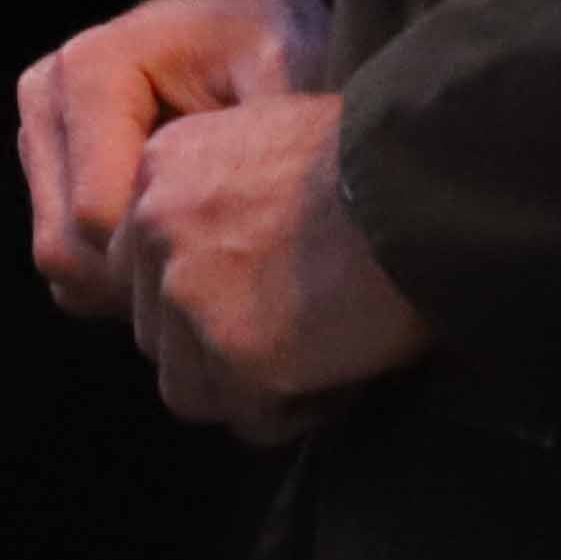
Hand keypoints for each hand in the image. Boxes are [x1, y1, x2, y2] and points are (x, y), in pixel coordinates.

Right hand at [20, 0, 328, 317]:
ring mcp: (38, 134)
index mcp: (90, 72)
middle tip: (219, 275)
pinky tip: (173, 251)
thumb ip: (263, 139)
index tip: (232, 258)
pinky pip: (64, 258)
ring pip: (59, 259)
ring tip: (200, 256)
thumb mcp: (280, 70)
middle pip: (66, 247)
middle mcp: (46, 100)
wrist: (231, 7)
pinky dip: (113, 277)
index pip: (97, 217)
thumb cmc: (260, 36)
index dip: (164, 261)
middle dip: (141, 280)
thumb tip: (265, 221)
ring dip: (126, 283)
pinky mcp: (44, 165)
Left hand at [113, 94, 430, 442]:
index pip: (137, 266)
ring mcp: (189, 294)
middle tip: (292, 336)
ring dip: (246, 388)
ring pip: (188, 385)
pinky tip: (336, 379)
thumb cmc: (375, 159)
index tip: (255, 295)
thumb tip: (223, 263)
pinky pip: (248, 420)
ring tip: (316, 361)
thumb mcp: (269, 139)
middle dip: (215, 347)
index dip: (195, 295)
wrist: (424, 189)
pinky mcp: (236, 354)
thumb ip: (221, 196)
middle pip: (155, 330)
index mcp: (160, 167)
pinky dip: (290, 414)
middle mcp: (154, 227)